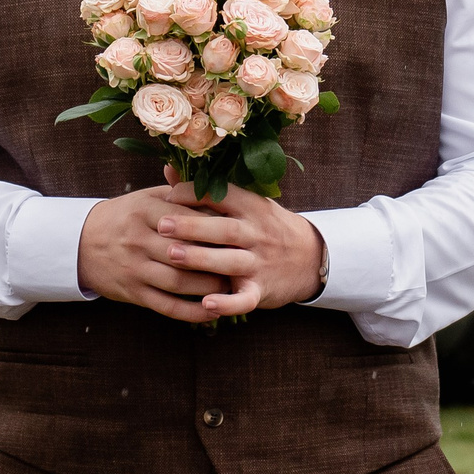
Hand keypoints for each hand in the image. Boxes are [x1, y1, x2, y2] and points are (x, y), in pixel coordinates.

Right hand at [77, 180, 239, 321]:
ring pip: (178, 282)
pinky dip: (191, 312)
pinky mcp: (132, 293)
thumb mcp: (146, 198)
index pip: (187, 220)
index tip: (239, 232)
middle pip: (186, 253)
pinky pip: (166, 306)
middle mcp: (138, 240)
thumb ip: (179, 194)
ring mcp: (135, 268)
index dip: (214, 228)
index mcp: (144, 211)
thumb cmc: (125, 216)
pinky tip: (212, 311)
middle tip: (244, 263)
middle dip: (217, 259)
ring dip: (208, 287)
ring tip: (232, 285)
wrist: (81, 242)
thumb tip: (216, 187)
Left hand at [149, 165, 325, 316]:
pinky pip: (245, 299)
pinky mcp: (261, 290)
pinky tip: (205, 304)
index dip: (195, 195)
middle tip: (162, 225)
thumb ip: (208, 190)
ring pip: (231, 262)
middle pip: (225, 229)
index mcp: (252, 208)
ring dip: (202, 260)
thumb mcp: (247, 203)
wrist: (311, 257)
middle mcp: (257, 234)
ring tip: (171, 256)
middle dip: (193, 227)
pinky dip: (227, 303)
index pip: (223, 196)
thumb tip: (167, 170)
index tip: (168, 196)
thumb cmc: (266, 226)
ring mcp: (260, 263)